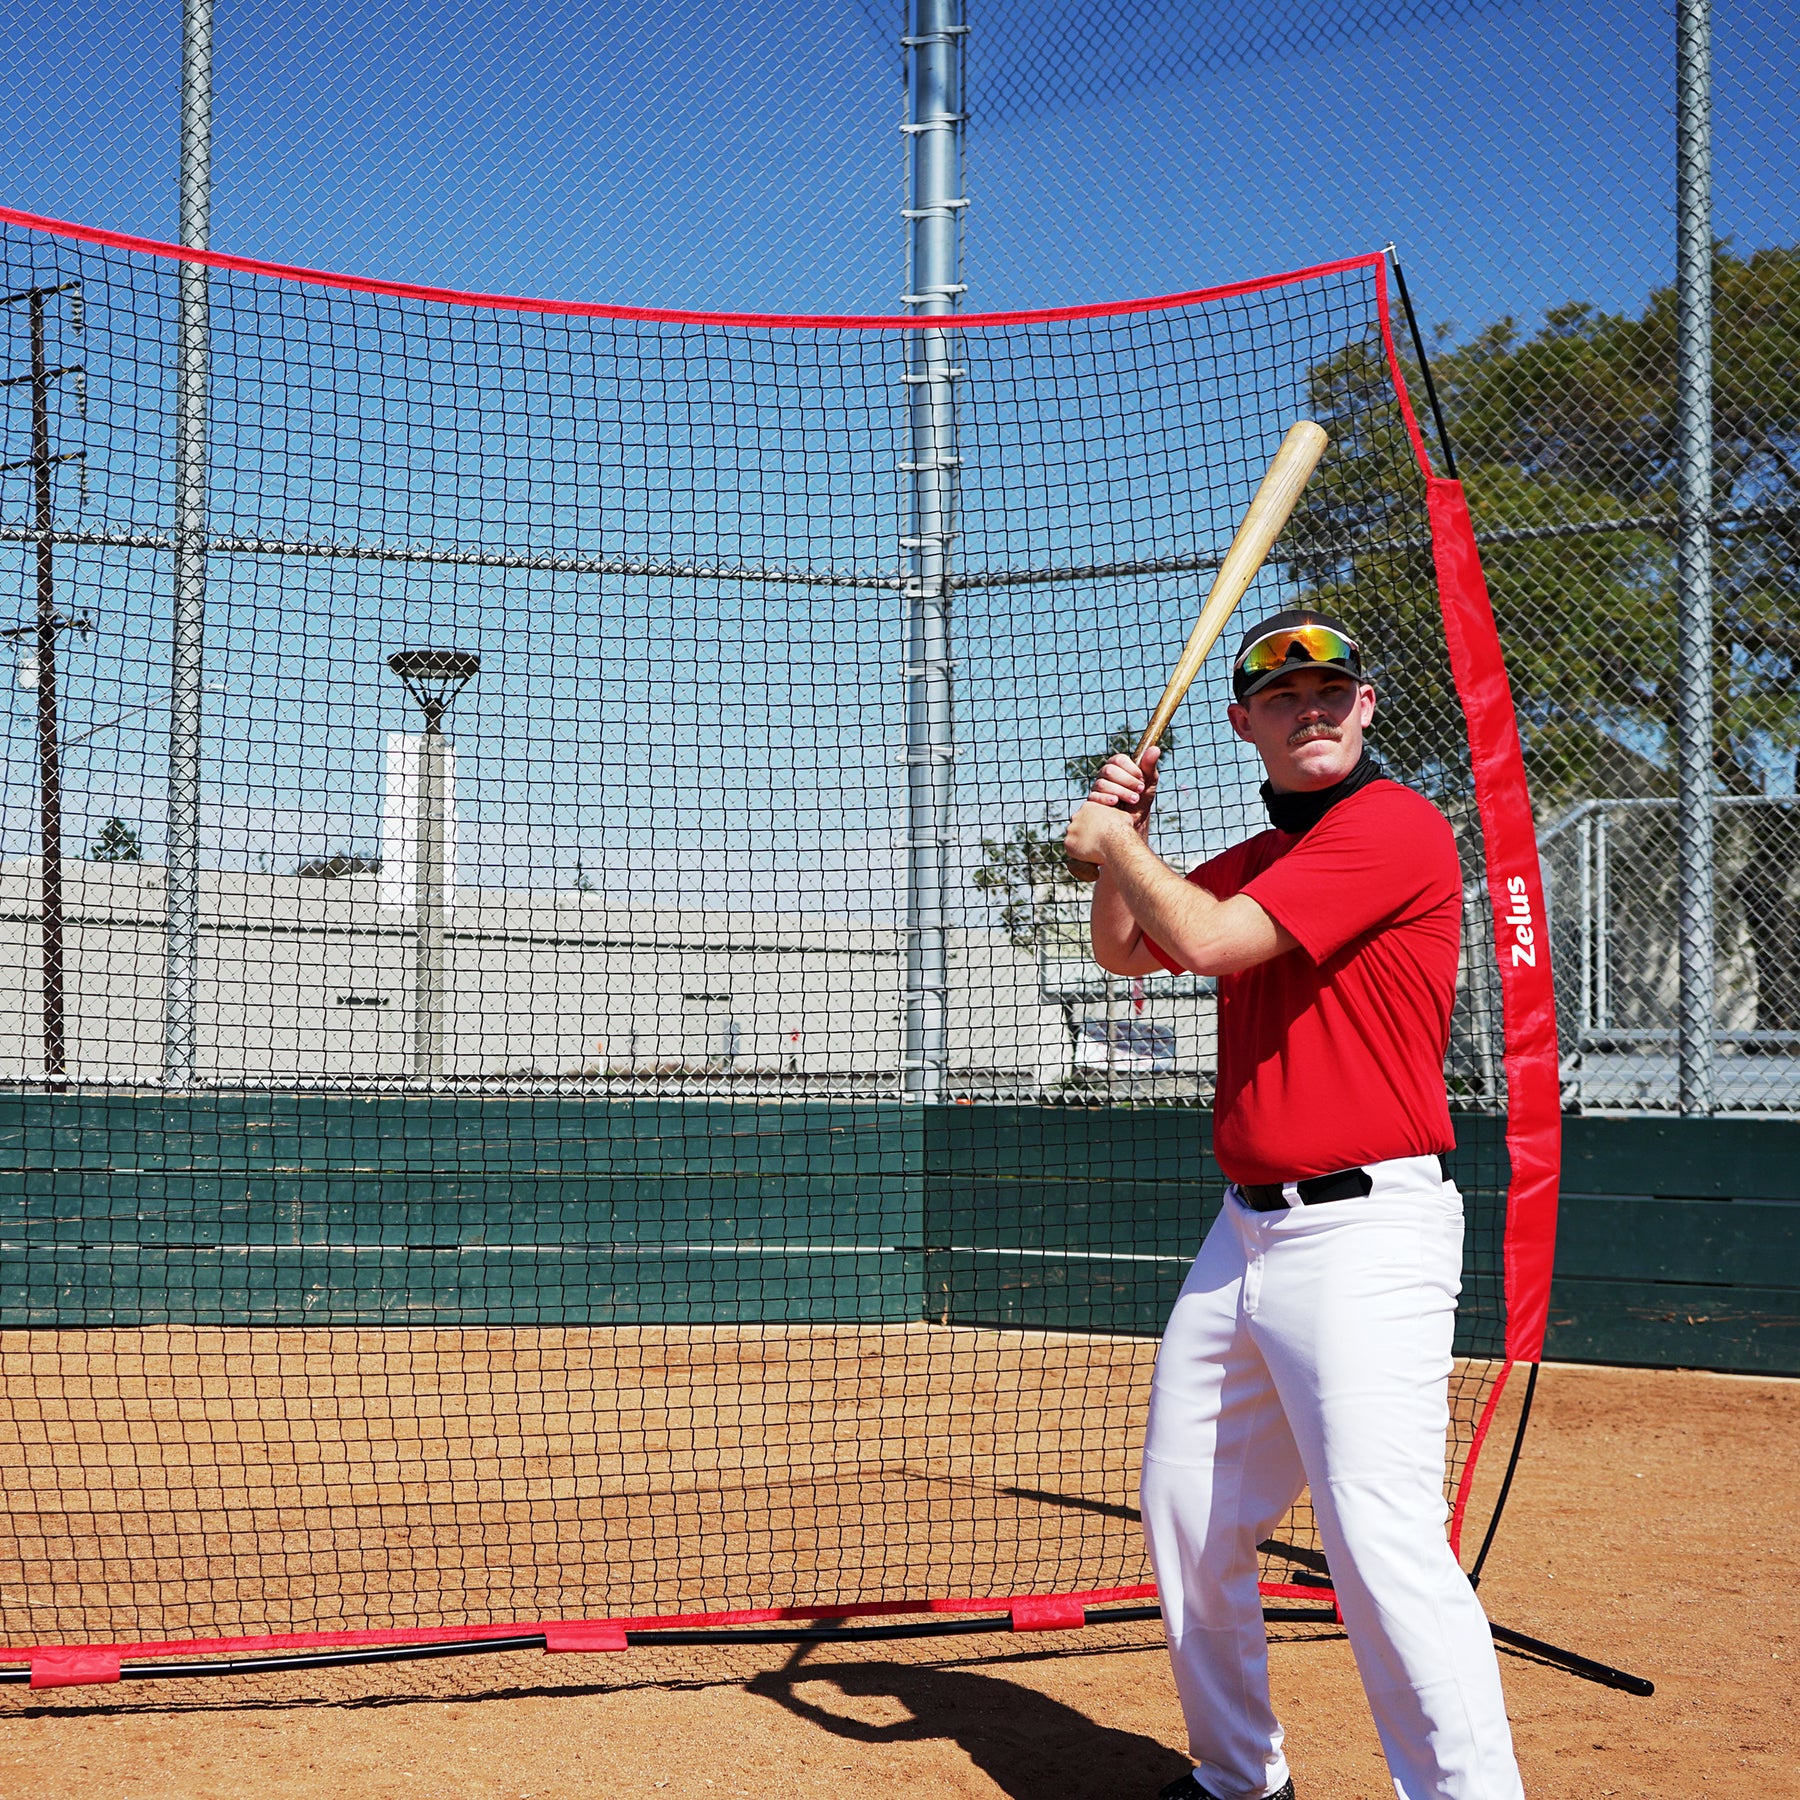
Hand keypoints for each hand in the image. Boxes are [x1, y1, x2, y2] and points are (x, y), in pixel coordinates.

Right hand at [1065, 746, 1158, 867]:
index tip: (1142, 778)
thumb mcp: (1147, 788)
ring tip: (1133, 800)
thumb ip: (1150, 769)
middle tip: (1140, 791)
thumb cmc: (1139, 807)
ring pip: (1101, 783)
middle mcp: (1104, 779)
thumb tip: (1155, 749)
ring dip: (1119, 790)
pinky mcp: (1091, 805)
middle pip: (1108, 770)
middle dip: (1126, 780)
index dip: (1129, 767)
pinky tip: (1116, 804)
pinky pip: (1093, 797)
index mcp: (1117, 771)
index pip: (1117, 760)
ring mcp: (1096, 792)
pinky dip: (1105, 799)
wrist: (1130, 831)